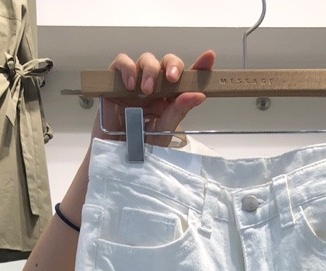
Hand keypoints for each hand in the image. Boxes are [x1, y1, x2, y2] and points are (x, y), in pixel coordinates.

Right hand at [91, 50, 215, 147]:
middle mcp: (155, 87)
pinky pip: (121, 63)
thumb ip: (179, 111)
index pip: (186, 79)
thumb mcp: (164, 131)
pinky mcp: (116, 83)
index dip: (198, 67)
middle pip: (166, 62)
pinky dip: (127, 69)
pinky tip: (130, 85)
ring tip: (146, 90)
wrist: (116, 157)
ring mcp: (135, 83)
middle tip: (172, 79)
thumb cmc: (141, 147)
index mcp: (170, 98)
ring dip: (149, 70)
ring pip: (146, 60)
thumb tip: (199, 94)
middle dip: (172, 65)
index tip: (209, 58)